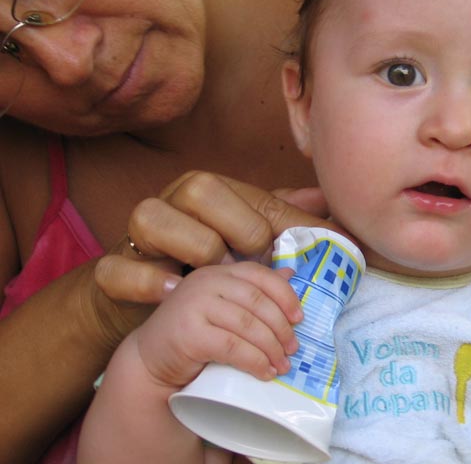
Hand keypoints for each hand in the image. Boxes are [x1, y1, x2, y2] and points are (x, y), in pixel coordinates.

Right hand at [91, 171, 334, 346]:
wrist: (150, 307)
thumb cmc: (211, 267)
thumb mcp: (252, 242)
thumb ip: (286, 221)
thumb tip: (328, 200)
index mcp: (213, 192)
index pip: (253, 196)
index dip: (283, 228)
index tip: (295, 260)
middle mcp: (174, 202)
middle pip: (200, 191)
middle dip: (235, 229)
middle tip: (249, 264)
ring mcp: (138, 234)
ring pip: (154, 218)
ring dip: (191, 250)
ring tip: (209, 277)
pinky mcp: (112, 269)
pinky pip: (118, 268)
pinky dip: (147, 281)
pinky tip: (171, 293)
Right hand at [134, 259, 303, 387]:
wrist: (150, 360)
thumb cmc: (193, 332)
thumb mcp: (224, 305)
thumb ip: (253, 290)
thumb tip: (291, 274)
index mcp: (218, 273)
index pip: (260, 275)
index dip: (285, 295)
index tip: (299, 319)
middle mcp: (206, 283)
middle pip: (258, 301)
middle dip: (281, 327)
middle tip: (293, 349)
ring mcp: (195, 306)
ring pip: (248, 325)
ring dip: (271, 348)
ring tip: (282, 365)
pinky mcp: (190, 334)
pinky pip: (233, 347)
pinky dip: (254, 361)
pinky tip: (264, 372)